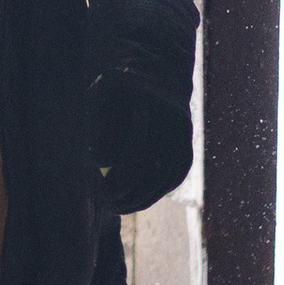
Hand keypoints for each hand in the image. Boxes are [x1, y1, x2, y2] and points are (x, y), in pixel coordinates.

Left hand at [86, 68, 188, 213]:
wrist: (159, 78)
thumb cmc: (119, 88)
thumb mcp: (100, 94)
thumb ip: (97, 124)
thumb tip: (102, 162)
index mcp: (152, 107)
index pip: (136, 153)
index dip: (117, 176)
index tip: (96, 186)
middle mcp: (174, 124)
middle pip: (152, 169)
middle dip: (128, 192)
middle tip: (104, 202)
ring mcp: (184, 140)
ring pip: (164, 179)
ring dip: (140, 199)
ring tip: (116, 207)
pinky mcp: (187, 154)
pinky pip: (172, 180)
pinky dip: (153, 193)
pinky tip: (134, 201)